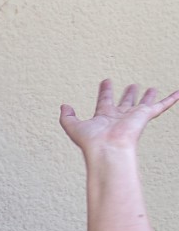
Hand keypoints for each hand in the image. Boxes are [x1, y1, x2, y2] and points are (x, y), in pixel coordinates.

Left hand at [60, 80, 177, 155]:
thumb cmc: (91, 142)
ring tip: (151, 88)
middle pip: (125, 103)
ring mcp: (133, 117)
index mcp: (104, 118)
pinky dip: (171, 99)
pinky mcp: (145, 116)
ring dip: (146, 96)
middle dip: (128, 94)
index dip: (105, 91)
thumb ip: (67, 117)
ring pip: (142, 103)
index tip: (106, 81)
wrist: (108, 150)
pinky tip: (178, 92)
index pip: (105, 101)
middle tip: (131, 86)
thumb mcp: (73, 126)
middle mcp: (120, 117)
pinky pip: (162, 105)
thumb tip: (64, 106)